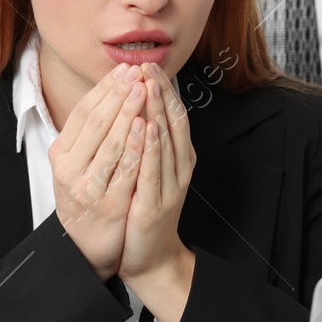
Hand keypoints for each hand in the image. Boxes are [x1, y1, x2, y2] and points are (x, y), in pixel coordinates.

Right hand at [49, 62, 147, 281]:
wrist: (88, 249)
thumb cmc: (87, 200)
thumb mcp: (76, 166)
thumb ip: (87, 136)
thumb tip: (109, 93)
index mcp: (60, 154)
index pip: (83, 112)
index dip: (104, 89)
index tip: (124, 70)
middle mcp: (69, 169)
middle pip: (96, 122)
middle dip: (118, 93)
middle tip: (137, 72)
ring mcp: (87, 188)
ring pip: (110, 142)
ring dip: (128, 112)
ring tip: (143, 89)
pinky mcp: (108, 205)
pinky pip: (124, 170)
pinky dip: (135, 146)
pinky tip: (145, 127)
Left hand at [118, 62, 195, 281]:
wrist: (151, 256)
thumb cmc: (146, 210)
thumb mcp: (151, 170)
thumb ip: (151, 141)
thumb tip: (142, 106)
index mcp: (178, 158)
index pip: (173, 116)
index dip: (163, 89)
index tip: (148, 65)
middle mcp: (179, 168)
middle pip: (173, 123)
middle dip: (159, 92)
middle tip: (148, 66)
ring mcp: (170, 187)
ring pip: (165, 143)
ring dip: (156, 112)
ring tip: (147, 86)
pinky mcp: (155, 205)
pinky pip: (153, 172)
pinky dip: (150, 149)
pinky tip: (145, 128)